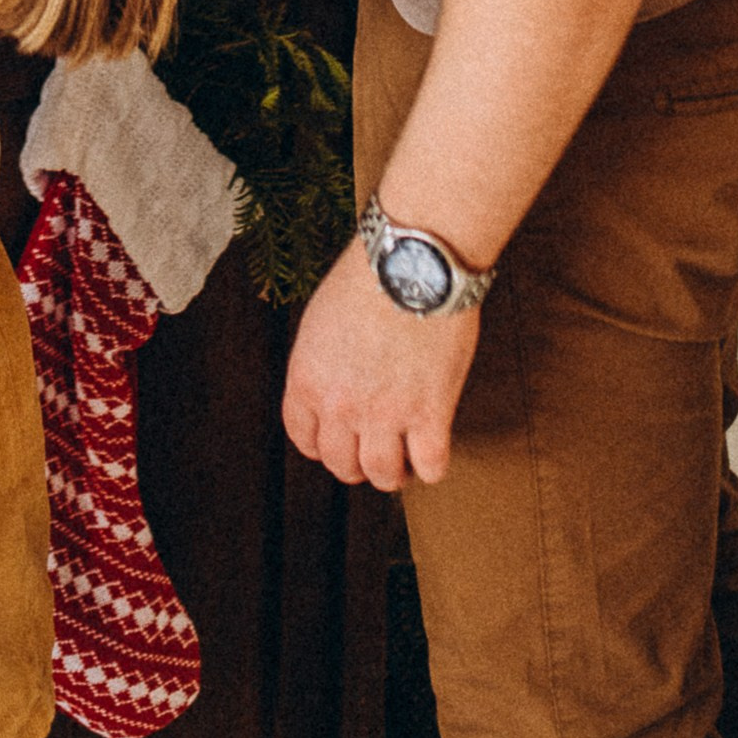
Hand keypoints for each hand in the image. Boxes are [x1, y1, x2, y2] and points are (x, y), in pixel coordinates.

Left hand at [281, 237, 479, 488]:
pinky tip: (432, 449)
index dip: (322, 446)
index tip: (339, 443)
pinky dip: (432, 466)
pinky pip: (430, 467)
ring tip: (403, 461)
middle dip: (357, 465)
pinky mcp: (430, 414)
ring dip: (393, 473)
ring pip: (383, 476)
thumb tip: (335, 384)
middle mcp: (340, 404)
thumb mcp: (322, 321)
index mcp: (308, 379)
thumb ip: (322, 363)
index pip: (304, 438)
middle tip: (374, 453)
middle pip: (342, 464)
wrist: (412, 262)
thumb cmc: (369, 278)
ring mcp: (386, 414)